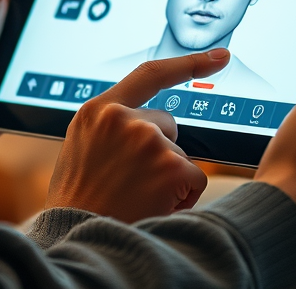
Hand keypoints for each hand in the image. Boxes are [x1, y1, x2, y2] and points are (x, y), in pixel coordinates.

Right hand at [45, 49, 229, 222]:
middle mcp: (122, 118)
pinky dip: (181, 197)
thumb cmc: (78, 202)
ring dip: (167, 177)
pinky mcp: (170, 165)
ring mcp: (148, 140)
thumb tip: (148, 124)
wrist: (75, 238)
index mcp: (97, 111)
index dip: (188, 64)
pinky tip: (152, 206)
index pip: (149, 75)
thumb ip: (111, 127)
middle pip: (167, 124)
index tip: (220, 56)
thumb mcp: (82, 149)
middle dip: (160, 151)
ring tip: (134, 197)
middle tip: (129, 182)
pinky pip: (194, 179)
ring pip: (180, 155)